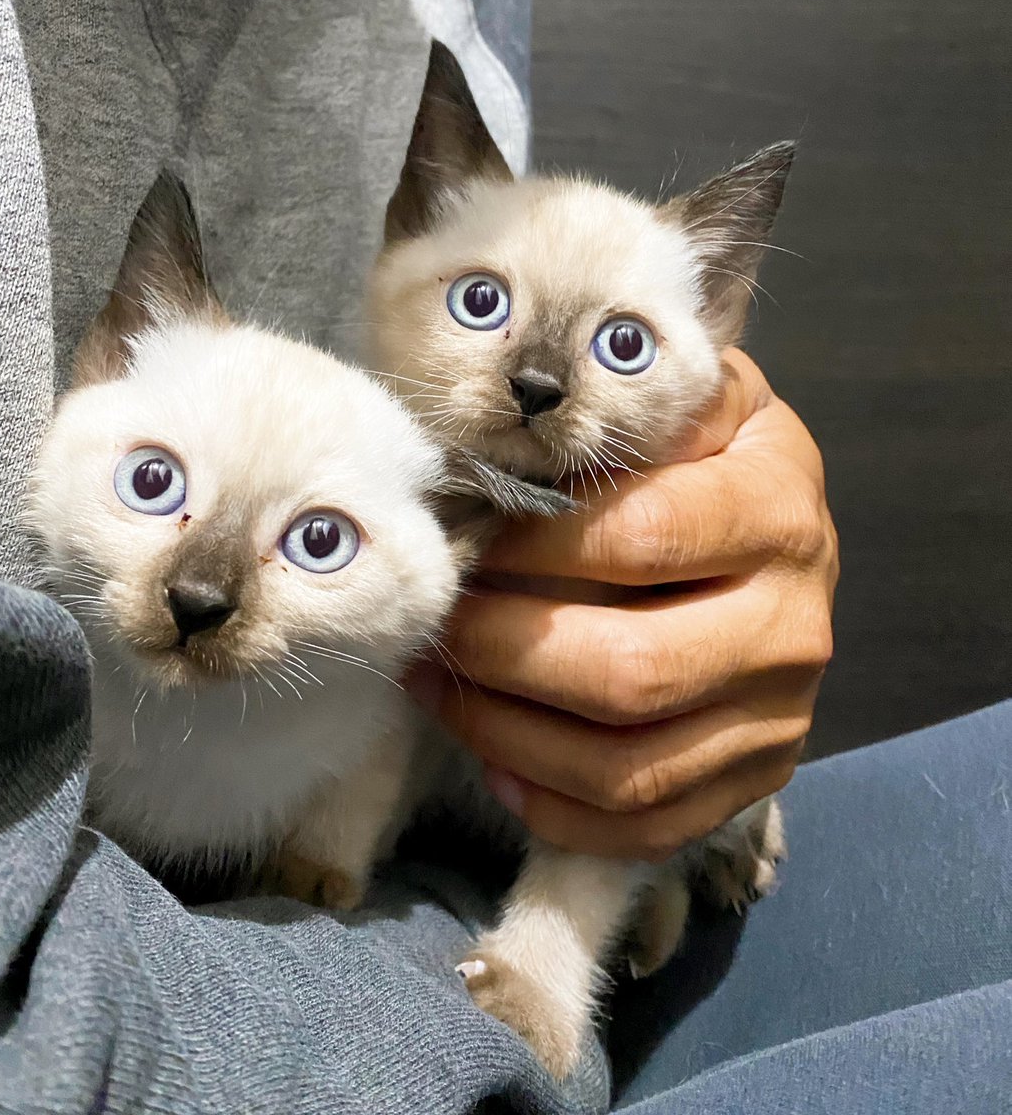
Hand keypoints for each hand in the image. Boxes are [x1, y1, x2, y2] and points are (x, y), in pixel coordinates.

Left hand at [415, 349, 837, 859]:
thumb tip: (508, 450)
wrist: (787, 534)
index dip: (532, 552)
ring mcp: (780, 717)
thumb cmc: (711, 458)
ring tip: (439, 691)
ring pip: (628, 767)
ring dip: (507, 737)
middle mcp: (792, 626)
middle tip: (437, 628)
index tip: (465, 545)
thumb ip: (627, 410)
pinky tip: (496, 761)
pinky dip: (555, 809)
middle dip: (504, 655)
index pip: (640, 540)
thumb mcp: (691, 401)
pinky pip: (648, 827)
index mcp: (776, 513)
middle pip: (631, 673)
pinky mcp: (756, 779)